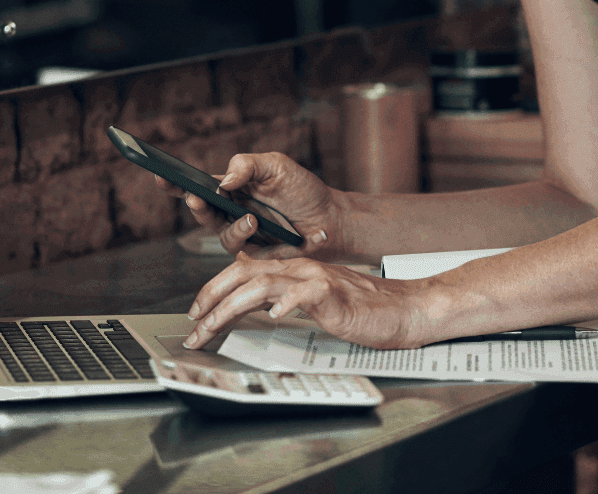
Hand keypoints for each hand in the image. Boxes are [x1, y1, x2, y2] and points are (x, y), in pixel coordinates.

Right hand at [155, 151, 338, 259]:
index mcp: (232, 188)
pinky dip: (252, 236)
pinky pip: (245, 250)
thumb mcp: (276, 166)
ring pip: (222, 235)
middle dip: (194, 205)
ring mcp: (242, 235)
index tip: (160, 174)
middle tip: (194, 197)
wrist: (330, 218)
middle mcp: (231, 212)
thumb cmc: (302, 190)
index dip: (175, 183)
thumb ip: (248, 165)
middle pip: (202, 212)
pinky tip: (262, 225)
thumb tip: (225, 180)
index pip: (197, 185)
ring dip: (233, 226)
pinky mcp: (255, 254)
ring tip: (250, 218)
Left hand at [181, 252, 436, 350]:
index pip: (242, 272)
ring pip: (261, 284)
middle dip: (210, 300)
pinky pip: (304, 294)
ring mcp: (316, 279)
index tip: (196, 315)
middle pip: (242, 274)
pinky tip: (273, 317)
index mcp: (294, 270)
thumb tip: (255, 310)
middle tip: (192, 327)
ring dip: (229, 308)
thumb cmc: (364, 309)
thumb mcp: (315, 303)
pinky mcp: (334, 294)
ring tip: (211, 328)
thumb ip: (287, 299)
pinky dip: (285, 304)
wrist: (404, 307)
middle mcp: (300, 269)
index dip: (213, 291)